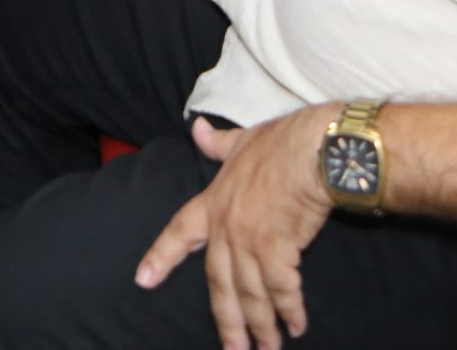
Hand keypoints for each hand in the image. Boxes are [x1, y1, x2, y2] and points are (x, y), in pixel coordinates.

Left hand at [135, 109, 338, 349]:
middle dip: (227, 321)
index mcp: (214, 201)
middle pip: (219, 282)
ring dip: (260, 325)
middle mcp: (226, 226)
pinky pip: (280, 290)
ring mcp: (249, 239)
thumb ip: (219, 143)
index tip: (143, 280)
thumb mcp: (243, 139)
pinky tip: (296, 325)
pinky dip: (288, 310)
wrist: (314, 148)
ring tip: (267, 348)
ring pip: (250, 293)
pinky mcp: (277, 248)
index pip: (180, 231)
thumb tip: (198, 128)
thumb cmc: (283, 141)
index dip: (161, 255)